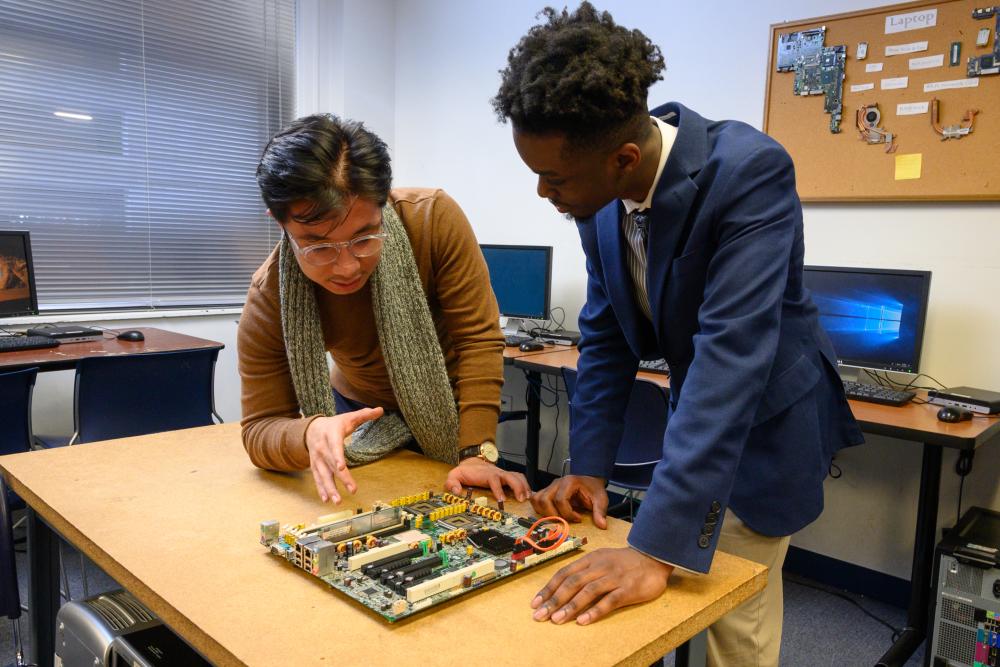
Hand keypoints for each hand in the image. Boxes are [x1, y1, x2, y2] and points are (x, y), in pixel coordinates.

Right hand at [304, 407, 383, 502]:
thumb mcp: (349, 417)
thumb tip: (380, 409)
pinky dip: (321, 489)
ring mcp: (317, 459)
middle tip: (353, 490)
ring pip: (323, 475)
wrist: (312, 429)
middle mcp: (322, 448)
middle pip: (331, 465)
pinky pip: (317, 479)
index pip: (335, 446)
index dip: (337, 456)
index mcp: (331, 435)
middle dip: (342, 478)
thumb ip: (364, 414)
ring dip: (330, 489)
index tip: (342, 467)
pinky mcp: (314, 466)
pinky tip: (327, 500)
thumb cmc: (335, 424)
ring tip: (337, 501)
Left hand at [444, 457, 530, 501]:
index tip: (501, 499)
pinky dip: (525, 485)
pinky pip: (519, 478)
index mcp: (485, 474)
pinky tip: (529, 494)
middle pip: (510, 476)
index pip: (494, 479)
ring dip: (524, 486)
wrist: (472, 462)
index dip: (498, 489)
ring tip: (528, 498)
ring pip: (517, 476)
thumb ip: (452, 483)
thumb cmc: (465, 471)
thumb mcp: (454, 475)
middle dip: (517, 487)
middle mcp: (496, 473)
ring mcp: (503, 474)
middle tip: (521, 498)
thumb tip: (456, 492)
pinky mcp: (507, 476)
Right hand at [530, 474, 608, 527]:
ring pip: (537, 500)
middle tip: (564, 521)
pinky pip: (536, 500)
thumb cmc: (593, 488)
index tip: (578, 518)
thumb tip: (601, 525)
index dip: (568, 513)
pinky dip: (540, 509)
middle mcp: (556, 483)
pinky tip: (551, 515)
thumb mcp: (600, 498)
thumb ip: (600, 511)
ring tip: (557, 518)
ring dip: (545, 513)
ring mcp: (550, 487)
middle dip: (553, 515)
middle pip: (544, 500)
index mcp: (569, 482)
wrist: (589, 480)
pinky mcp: (547, 492)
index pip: (560, 500)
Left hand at [531, 547, 672, 624]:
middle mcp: (599, 567)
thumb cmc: (623, 562)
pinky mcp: (628, 589)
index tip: (535, 603)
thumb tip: (561, 589)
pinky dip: (595, 611)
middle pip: (572, 583)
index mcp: (590, 559)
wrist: (653, 557)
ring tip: (557, 620)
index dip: (549, 588)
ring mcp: (614, 577)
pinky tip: (583, 621)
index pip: (564, 573)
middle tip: (540, 615)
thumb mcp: (601, 559)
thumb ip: (584, 571)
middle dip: (554, 600)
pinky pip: (609, 601)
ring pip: (588, 592)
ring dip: (570, 606)